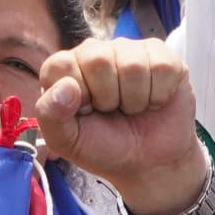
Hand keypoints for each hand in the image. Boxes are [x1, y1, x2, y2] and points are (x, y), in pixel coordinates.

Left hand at [34, 36, 209, 214]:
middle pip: (98, 60)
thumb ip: (50, 114)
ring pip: (133, 66)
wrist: (149, 164)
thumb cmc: (104, 147)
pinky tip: (153, 102)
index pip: (61, 65)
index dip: (76, 95)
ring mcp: (131, 51)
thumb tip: (65, 87)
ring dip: (134, 100)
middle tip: (112, 111)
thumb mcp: (67, 141)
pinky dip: (158, 95)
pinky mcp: (163, 56)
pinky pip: (162, 67)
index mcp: (66, 68)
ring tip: (132, 108)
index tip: (85, 112)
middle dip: (107, 98)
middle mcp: (96, 52)